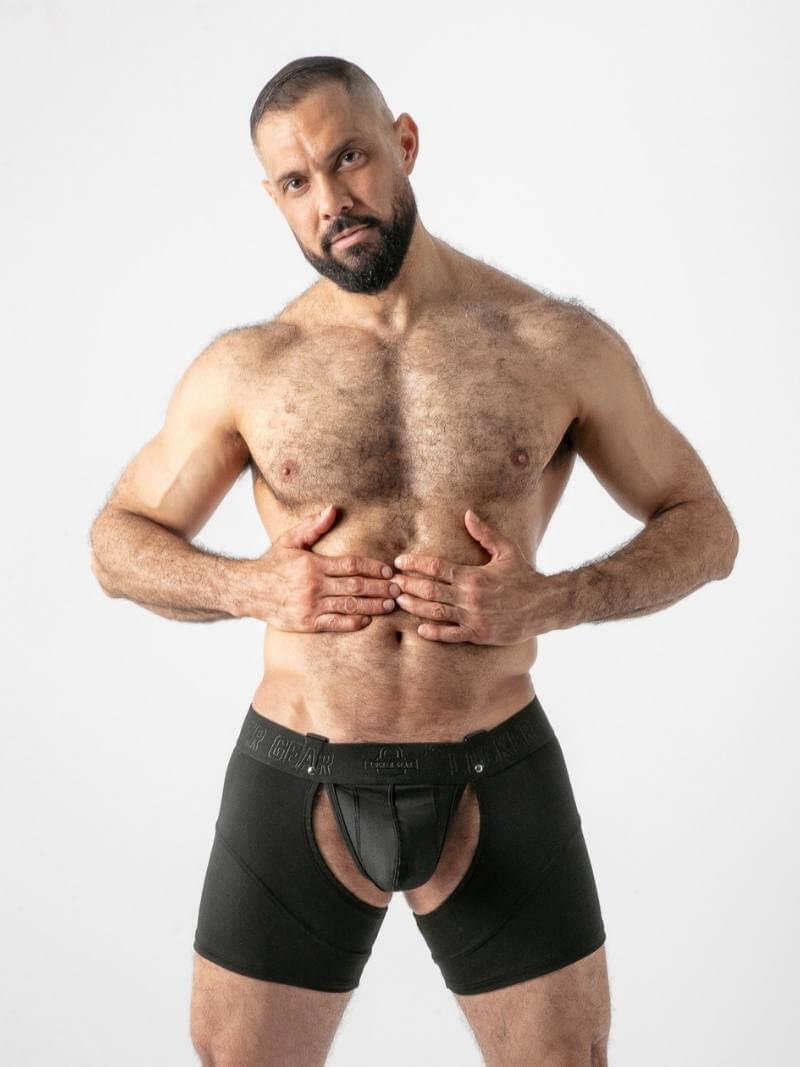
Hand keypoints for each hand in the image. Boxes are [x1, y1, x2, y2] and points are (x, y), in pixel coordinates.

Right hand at [241, 505, 397, 631]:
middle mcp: (314, 585)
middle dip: (380, 587)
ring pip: (350, 606)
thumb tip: (332, 509)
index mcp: (313, 564)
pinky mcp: (307, 622)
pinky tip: (367, 620)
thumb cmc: (272, 564)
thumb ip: (312, 526)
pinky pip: (335, 623)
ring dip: (373, 605)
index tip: (388, 569)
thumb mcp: (289, 540)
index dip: (373, 567)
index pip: (351, 565)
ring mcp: (311, 605)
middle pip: (356, 586)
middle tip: (398, 588)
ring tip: (390, 604)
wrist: (248, 591)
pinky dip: (353, 622)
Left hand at [391, 509, 555, 643]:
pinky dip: (434, 633)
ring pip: (436, 612)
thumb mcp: (506, 550)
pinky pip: (451, 635)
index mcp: (473, 575)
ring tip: (398, 600)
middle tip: (390, 582)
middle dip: (407, 584)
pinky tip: (419, 629)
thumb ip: (484, 534)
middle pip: (430, 590)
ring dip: (414, 606)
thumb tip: (468, 513)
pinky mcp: (479, 634)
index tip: (399, 562)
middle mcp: (470, 596)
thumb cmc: (524, 576)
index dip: (415, 564)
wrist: (545, 604)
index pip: (436, 567)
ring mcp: (473, 617)